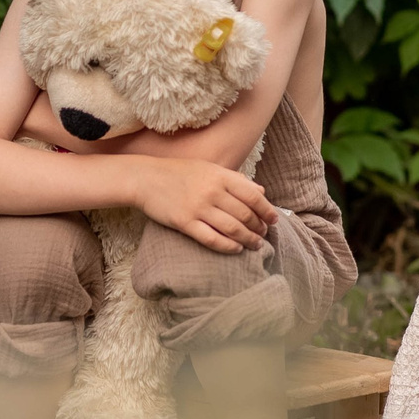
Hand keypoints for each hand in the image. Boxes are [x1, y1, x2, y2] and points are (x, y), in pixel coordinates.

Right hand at [133, 158, 275, 252]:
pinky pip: (212, 239)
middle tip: (263, 234)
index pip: (253, 195)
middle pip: (245, 215)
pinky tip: (236, 249)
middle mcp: (212, 192)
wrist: (145, 178)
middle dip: (259, 227)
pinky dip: (228, 246)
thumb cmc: (179, 172)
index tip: (273, 219)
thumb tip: (261, 191)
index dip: (267, 210)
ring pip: (232, 229)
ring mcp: (198, 208)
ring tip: (255, 244)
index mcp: (220, 176)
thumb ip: (235, 179)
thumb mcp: (209, 168)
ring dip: (248, 239)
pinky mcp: (185, 223)